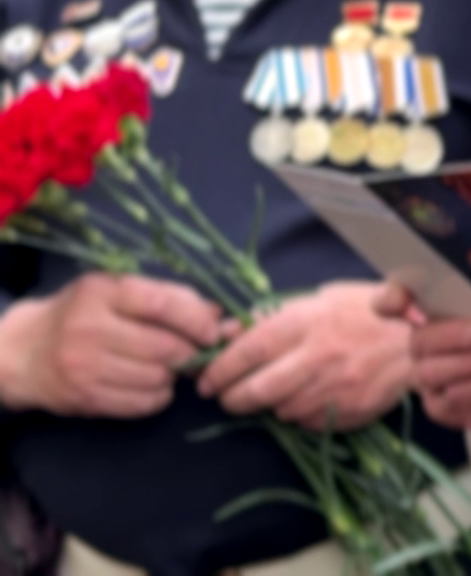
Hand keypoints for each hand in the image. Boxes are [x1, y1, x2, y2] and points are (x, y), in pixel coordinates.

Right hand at [0, 273, 221, 417]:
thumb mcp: (119, 292)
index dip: (196, 320)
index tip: (213, 332)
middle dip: (190, 352)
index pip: (162, 304)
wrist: (25, 352)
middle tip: (194, 352)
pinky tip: (151, 384)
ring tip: (167, 366)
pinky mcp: (85, 398)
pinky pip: (143, 403)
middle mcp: (89, 328)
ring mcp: (84, 366)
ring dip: (174, 376)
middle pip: (165, 347)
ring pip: (157, 378)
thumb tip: (219, 313)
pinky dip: (158, 396)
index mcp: (102, 292)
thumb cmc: (84, 314)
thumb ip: (170, 297)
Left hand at [198, 280, 409, 430]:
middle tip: (227, 396)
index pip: (247, 351)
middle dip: (232, 398)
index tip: (206, 380)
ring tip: (279, 391)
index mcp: (308, 322)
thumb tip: (227, 332)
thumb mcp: (323, 299)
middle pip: (255, 390)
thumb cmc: (371, 312)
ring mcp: (334, 389)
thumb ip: (274, 315)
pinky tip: (311, 398)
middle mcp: (317, 357)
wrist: (423, 340)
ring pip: (280, 410)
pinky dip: (301, 414)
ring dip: (271, 405)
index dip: (218, 369)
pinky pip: (308, 422)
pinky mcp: (348, 412)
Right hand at [374, 282, 470, 448]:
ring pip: (433, 372)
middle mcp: (420, 347)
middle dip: (450, 335)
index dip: (391, 301)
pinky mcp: (442, 408)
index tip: (404, 299)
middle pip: (418, 341)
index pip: (389, 304)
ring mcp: (428, 380)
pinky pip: (455, 398)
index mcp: (425, 313)